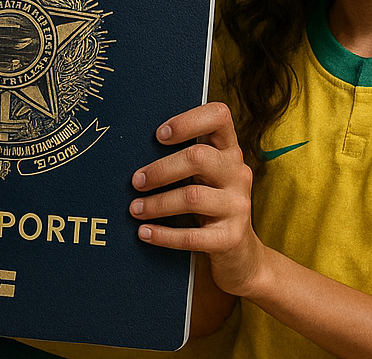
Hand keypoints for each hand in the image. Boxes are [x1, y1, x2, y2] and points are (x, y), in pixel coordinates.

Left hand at [128, 101, 264, 295]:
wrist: (241, 254)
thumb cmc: (209, 205)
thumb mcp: (203, 177)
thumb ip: (183, 160)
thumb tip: (131, 151)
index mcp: (229, 150)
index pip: (219, 116)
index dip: (188, 121)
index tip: (158, 135)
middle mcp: (238, 172)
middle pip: (198, 157)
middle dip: (160, 169)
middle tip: (135, 181)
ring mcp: (238, 205)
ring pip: (192, 197)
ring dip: (157, 203)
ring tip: (135, 209)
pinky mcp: (232, 237)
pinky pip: (192, 235)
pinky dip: (163, 234)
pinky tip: (145, 233)